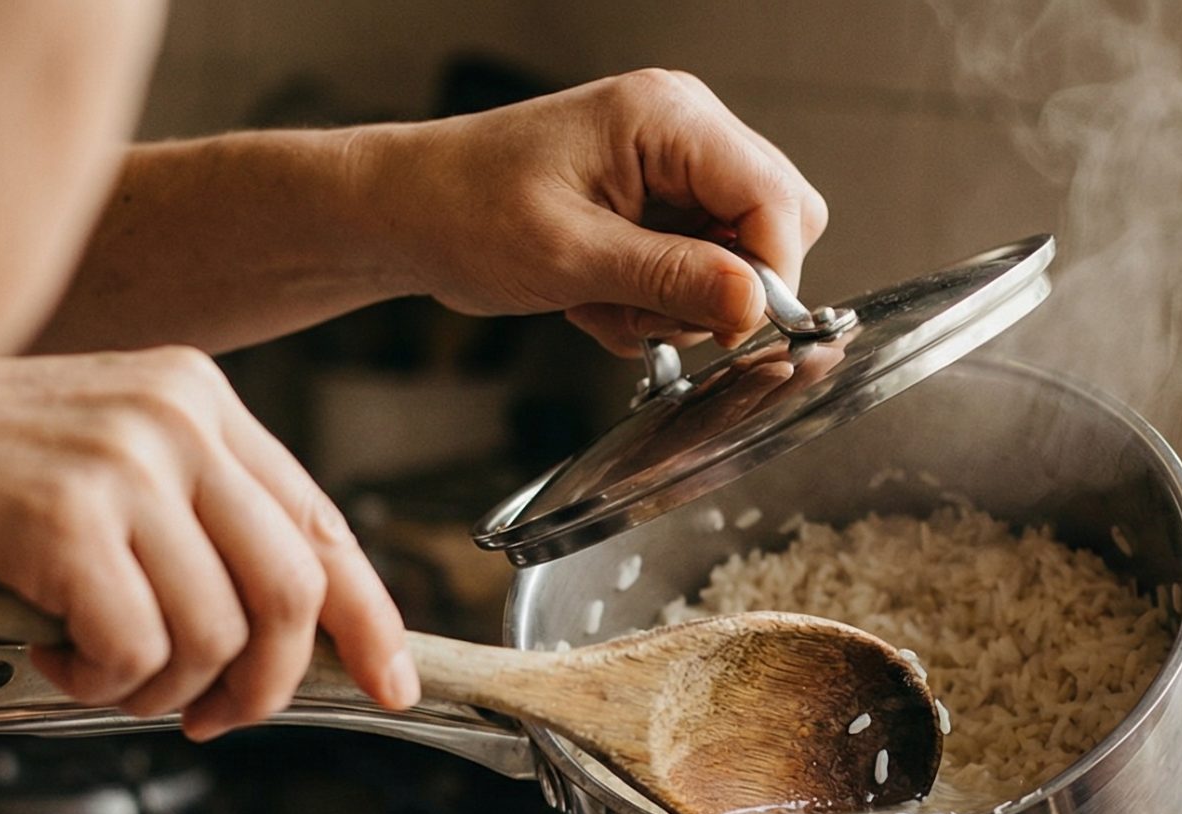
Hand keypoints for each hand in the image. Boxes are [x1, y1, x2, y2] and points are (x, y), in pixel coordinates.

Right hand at [0, 350, 416, 734]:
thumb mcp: (102, 476)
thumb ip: (194, 533)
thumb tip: (286, 640)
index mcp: (198, 398)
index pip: (321, 524)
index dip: (368, 619)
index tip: (389, 680)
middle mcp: (174, 417)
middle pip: (290, 595)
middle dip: (262, 687)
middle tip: (204, 718)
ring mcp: (121, 462)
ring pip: (216, 638)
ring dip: (159, 693)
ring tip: (94, 675)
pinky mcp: (63, 518)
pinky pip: (137, 652)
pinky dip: (97, 685)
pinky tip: (47, 657)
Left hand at [356, 70, 829, 354]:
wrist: (405, 213)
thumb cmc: (462, 209)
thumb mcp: (570, 256)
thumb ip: (670, 278)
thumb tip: (753, 304)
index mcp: (668, 117)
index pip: (776, 199)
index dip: (766, 275)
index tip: (728, 329)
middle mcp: (681, 129)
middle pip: (770, 224)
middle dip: (719, 289)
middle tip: (647, 313)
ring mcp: (670, 166)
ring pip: (735, 255)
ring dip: (677, 302)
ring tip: (604, 302)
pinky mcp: (654, 203)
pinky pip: (696, 267)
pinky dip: (654, 301)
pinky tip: (598, 298)